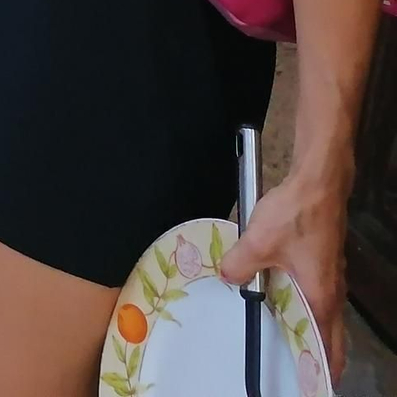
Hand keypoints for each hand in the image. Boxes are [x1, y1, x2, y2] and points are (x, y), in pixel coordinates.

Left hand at [218, 170, 349, 374]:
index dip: (322, 368)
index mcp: (321, 298)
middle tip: (298, 367)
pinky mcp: (323, 261)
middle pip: (330, 334)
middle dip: (316, 353)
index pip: (329, 346)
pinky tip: (281, 299)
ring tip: (284, 339)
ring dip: (307, 328)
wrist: (317, 184)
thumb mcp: (257, 244)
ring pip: (322, 313)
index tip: (311, 384)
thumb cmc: (294, 216)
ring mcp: (330, 276)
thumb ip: (239, 267)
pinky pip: (315, 293)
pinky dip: (303, 305)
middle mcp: (332, 292)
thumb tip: (229, 279)